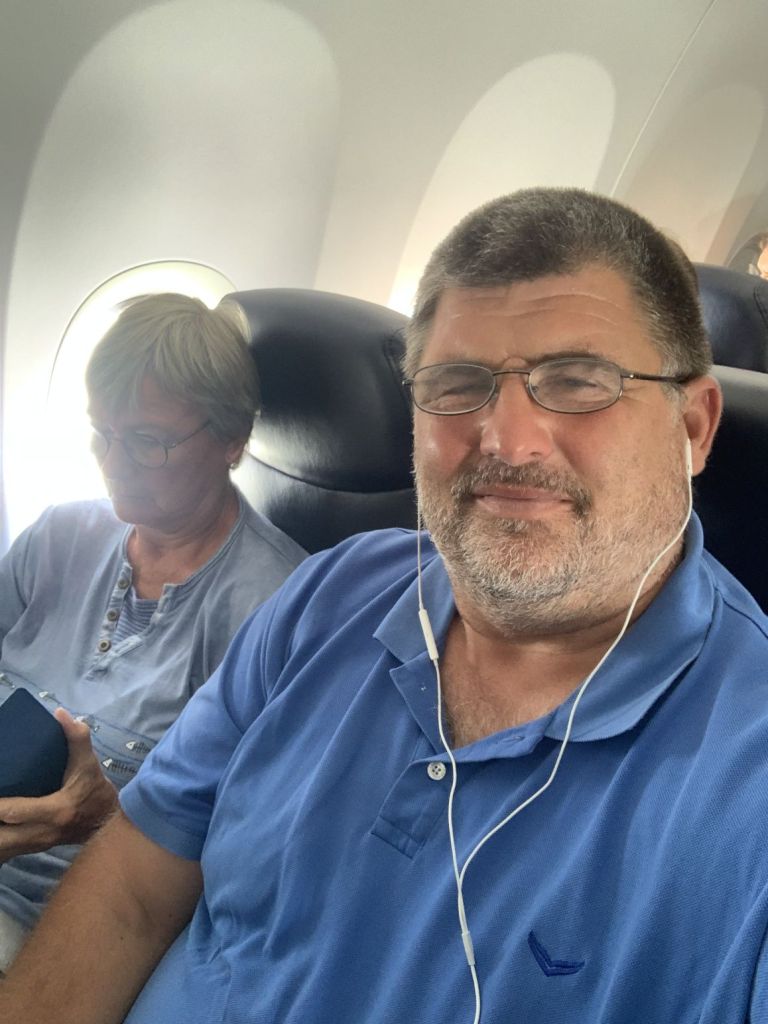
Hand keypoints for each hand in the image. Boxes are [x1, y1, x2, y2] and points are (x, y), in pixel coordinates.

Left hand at [0, 708, 117, 861]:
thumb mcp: (88, 762)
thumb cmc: (95, 788)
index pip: (14, 812)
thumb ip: (76, 737)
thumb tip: (60, 713)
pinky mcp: (34, 848)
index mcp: (56, 811)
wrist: (108, 820)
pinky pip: (8, 851)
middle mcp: (44, 833)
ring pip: (4, 848)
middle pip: (3, 838)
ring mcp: (39, 845)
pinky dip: (1, 842)